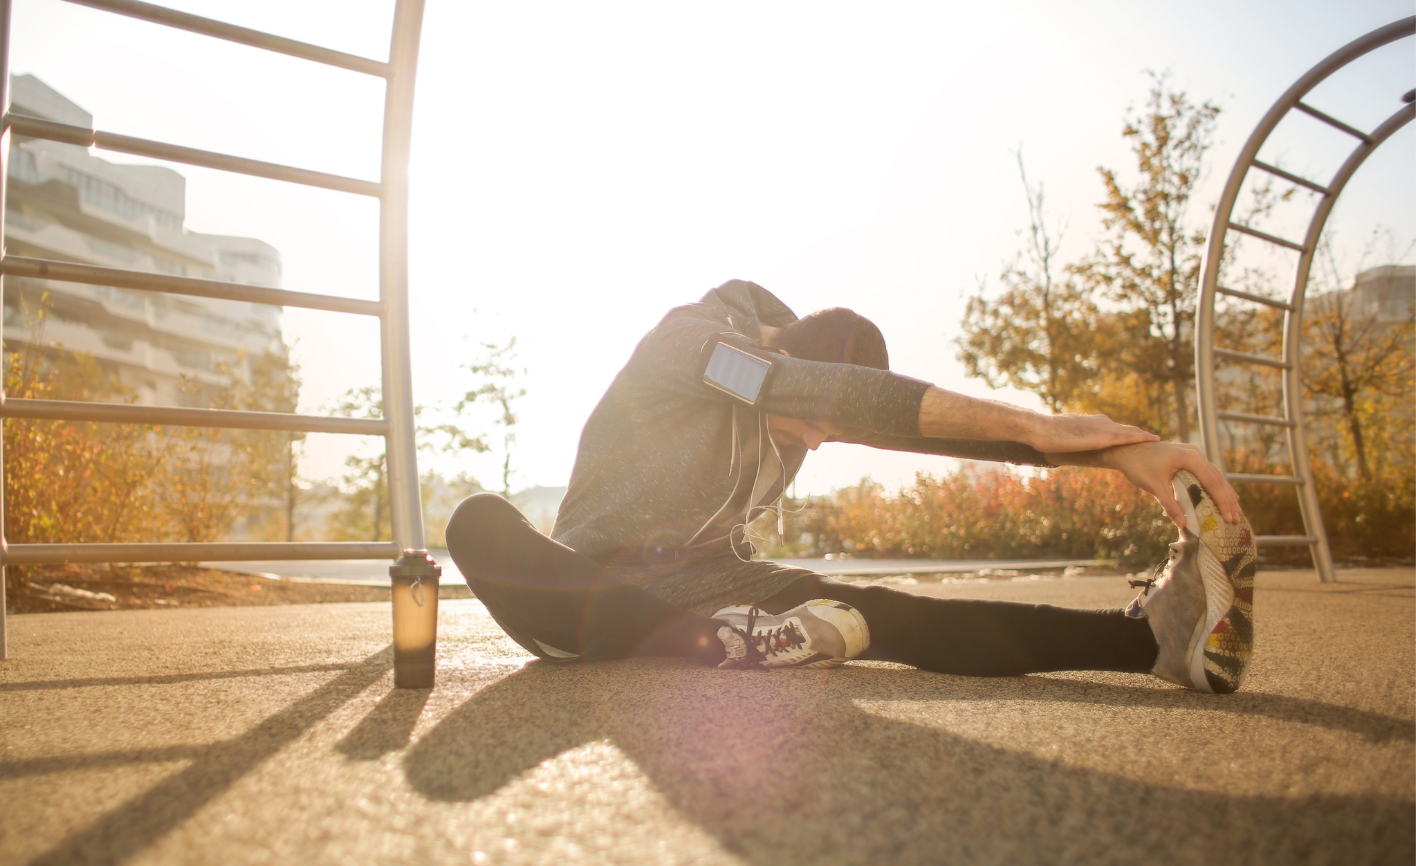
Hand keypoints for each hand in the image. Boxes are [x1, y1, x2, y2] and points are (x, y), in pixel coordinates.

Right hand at [1025, 413, 1159, 453]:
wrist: (1042, 429)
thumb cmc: (1047, 435)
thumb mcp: (1063, 437)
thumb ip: (1071, 440)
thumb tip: (1065, 448)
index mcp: (1093, 423)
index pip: (1115, 429)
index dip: (1127, 434)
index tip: (1138, 438)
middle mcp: (1102, 422)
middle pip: (1127, 429)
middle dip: (1139, 435)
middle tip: (1154, 440)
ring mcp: (1104, 428)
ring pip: (1131, 431)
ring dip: (1144, 436)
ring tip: (1158, 440)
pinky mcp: (1104, 437)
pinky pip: (1129, 437)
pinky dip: (1142, 438)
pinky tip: (1154, 440)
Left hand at [1095, 441, 1243, 528]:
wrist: (1126, 449)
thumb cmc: (1138, 466)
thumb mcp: (1154, 486)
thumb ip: (1170, 505)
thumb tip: (1183, 524)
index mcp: (1190, 457)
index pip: (1212, 482)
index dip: (1222, 502)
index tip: (1230, 518)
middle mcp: (1195, 453)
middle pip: (1217, 479)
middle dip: (1228, 500)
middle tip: (1237, 519)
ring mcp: (1193, 453)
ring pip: (1215, 476)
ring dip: (1224, 494)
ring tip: (1235, 511)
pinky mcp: (1188, 457)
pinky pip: (1207, 473)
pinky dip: (1216, 486)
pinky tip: (1224, 496)